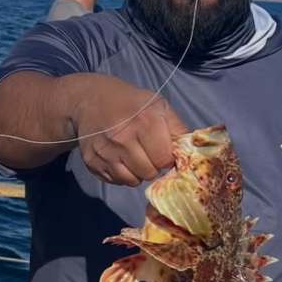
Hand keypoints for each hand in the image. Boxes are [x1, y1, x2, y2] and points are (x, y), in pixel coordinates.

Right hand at [70, 75, 187, 185]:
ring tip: (134, 156)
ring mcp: (105, 152)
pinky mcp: (92, 162)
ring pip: (132, 181)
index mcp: (144, 121)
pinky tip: (120, 159)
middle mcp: (123, 138)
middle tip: (147, 153)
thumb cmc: (130, 103)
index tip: (162, 150)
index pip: (164, 160)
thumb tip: (191, 153)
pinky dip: (121, 174)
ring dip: (137, 172)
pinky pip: (116, 181)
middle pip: (149, 173)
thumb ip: (177, 128)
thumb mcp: (158, 106)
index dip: (166, 158)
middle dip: (152, 166)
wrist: (90, 100)